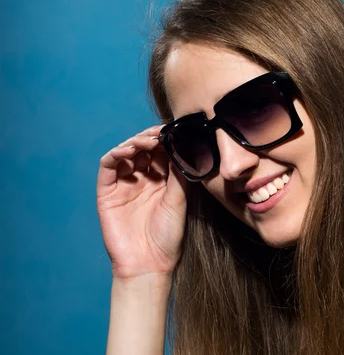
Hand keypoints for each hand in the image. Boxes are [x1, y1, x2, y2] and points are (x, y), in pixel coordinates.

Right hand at [97, 125, 186, 279]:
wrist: (149, 263)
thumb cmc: (168, 236)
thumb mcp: (179, 200)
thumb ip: (178, 174)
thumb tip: (183, 146)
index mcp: (162, 181)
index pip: (161, 152)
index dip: (166, 140)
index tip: (175, 131)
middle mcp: (142, 179)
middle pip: (143, 149)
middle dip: (151, 138)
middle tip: (160, 133)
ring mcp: (124, 184)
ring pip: (126, 153)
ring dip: (135, 142)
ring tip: (148, 141)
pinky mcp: (107, 192)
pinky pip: (108, 166)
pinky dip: (116, 154)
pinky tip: (129, 150)